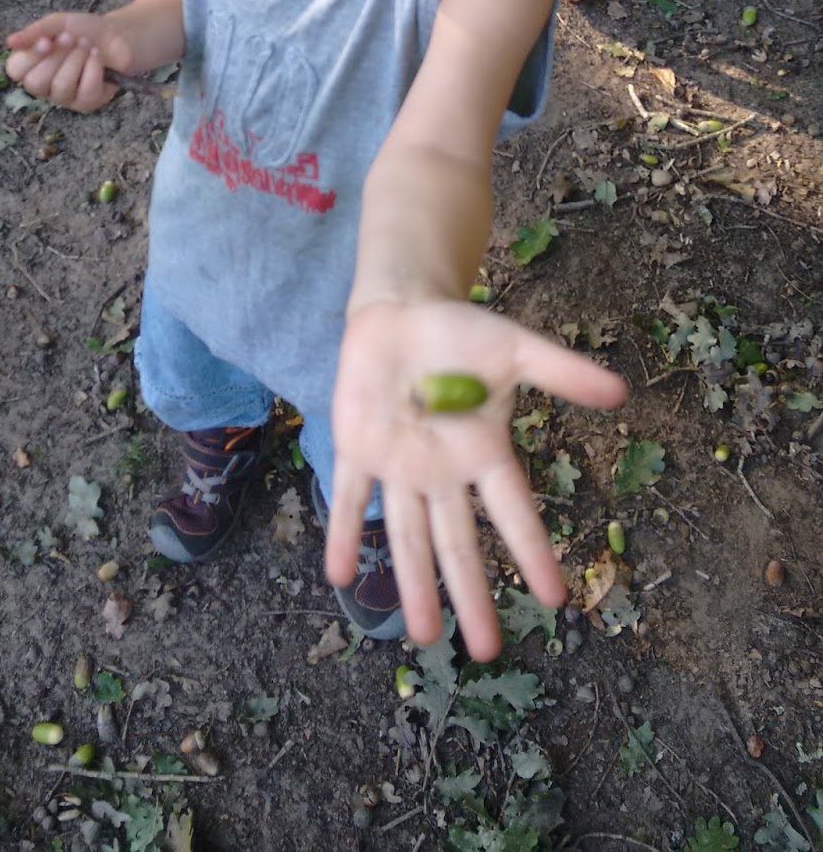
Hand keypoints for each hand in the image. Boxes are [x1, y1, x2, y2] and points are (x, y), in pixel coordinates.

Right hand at [5, 12, 136, 112]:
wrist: (120, 34)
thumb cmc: (85, 30)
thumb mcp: (58, 24)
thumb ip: (34, 32)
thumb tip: (9, 42)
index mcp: (32, 65)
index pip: (16, 70)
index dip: (30, 57)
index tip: (46, 41)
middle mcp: (45, 86)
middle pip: (35, 83)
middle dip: (56, 57)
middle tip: (72, 38)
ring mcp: (66, 97)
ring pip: (61, 88)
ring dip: (76, 61)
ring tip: (87, 45)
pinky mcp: (88, 103)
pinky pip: (86, 92)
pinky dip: (93, 69)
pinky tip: (97, 56)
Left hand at [327, 301, 626, 661]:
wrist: (404, 309)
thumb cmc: (463, 332)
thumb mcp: (516, 348)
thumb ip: (562, 372)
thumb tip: (621, 391)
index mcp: (483, 452)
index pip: (513, 512)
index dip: (533, 553)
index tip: (556, 599)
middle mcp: (442, 472)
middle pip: (458, 543)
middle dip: (472, 595)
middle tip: (488, 651)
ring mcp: (399, 465)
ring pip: (406, 535)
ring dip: (413, 584)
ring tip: (424, 635)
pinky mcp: (358, 448)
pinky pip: (350, 497)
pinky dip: (344, 533)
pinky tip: (339, 575)